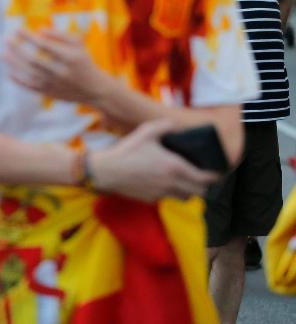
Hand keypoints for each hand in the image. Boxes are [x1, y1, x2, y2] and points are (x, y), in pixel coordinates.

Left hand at [4, 29, 111, 105]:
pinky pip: (31, 88)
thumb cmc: (84, 62)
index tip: (17, 29)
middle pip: (34, 60)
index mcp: (70, 57)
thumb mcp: (79, 45)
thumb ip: (61, 35)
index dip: (29, 37)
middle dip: (18, 49)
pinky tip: (10, 74)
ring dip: (15, 64)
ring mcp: (54, 84)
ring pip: (30, 74)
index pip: (45, 45)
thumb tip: (40, 30)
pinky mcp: (50, 94)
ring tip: (3, 53)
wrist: (95, 89)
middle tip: (6, 39)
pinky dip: (20, 82)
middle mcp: (61, 72)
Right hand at [90, 120, 218, 201]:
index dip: (214, 176)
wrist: (106, 171)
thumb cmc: (127, 150)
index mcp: (175, 166)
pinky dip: (170, 193)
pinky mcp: (151, 199)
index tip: (216, 173)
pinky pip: (167, 198)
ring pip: (186, 198)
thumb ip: (164, 126)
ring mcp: (162, 193)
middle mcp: (172, 183)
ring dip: (189, 192)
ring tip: (185, 183)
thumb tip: (174, 124)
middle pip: (200, 192)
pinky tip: (162, 184)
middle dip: (203, 186)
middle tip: (201, 179)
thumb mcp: (146, 132)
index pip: (205, 178)